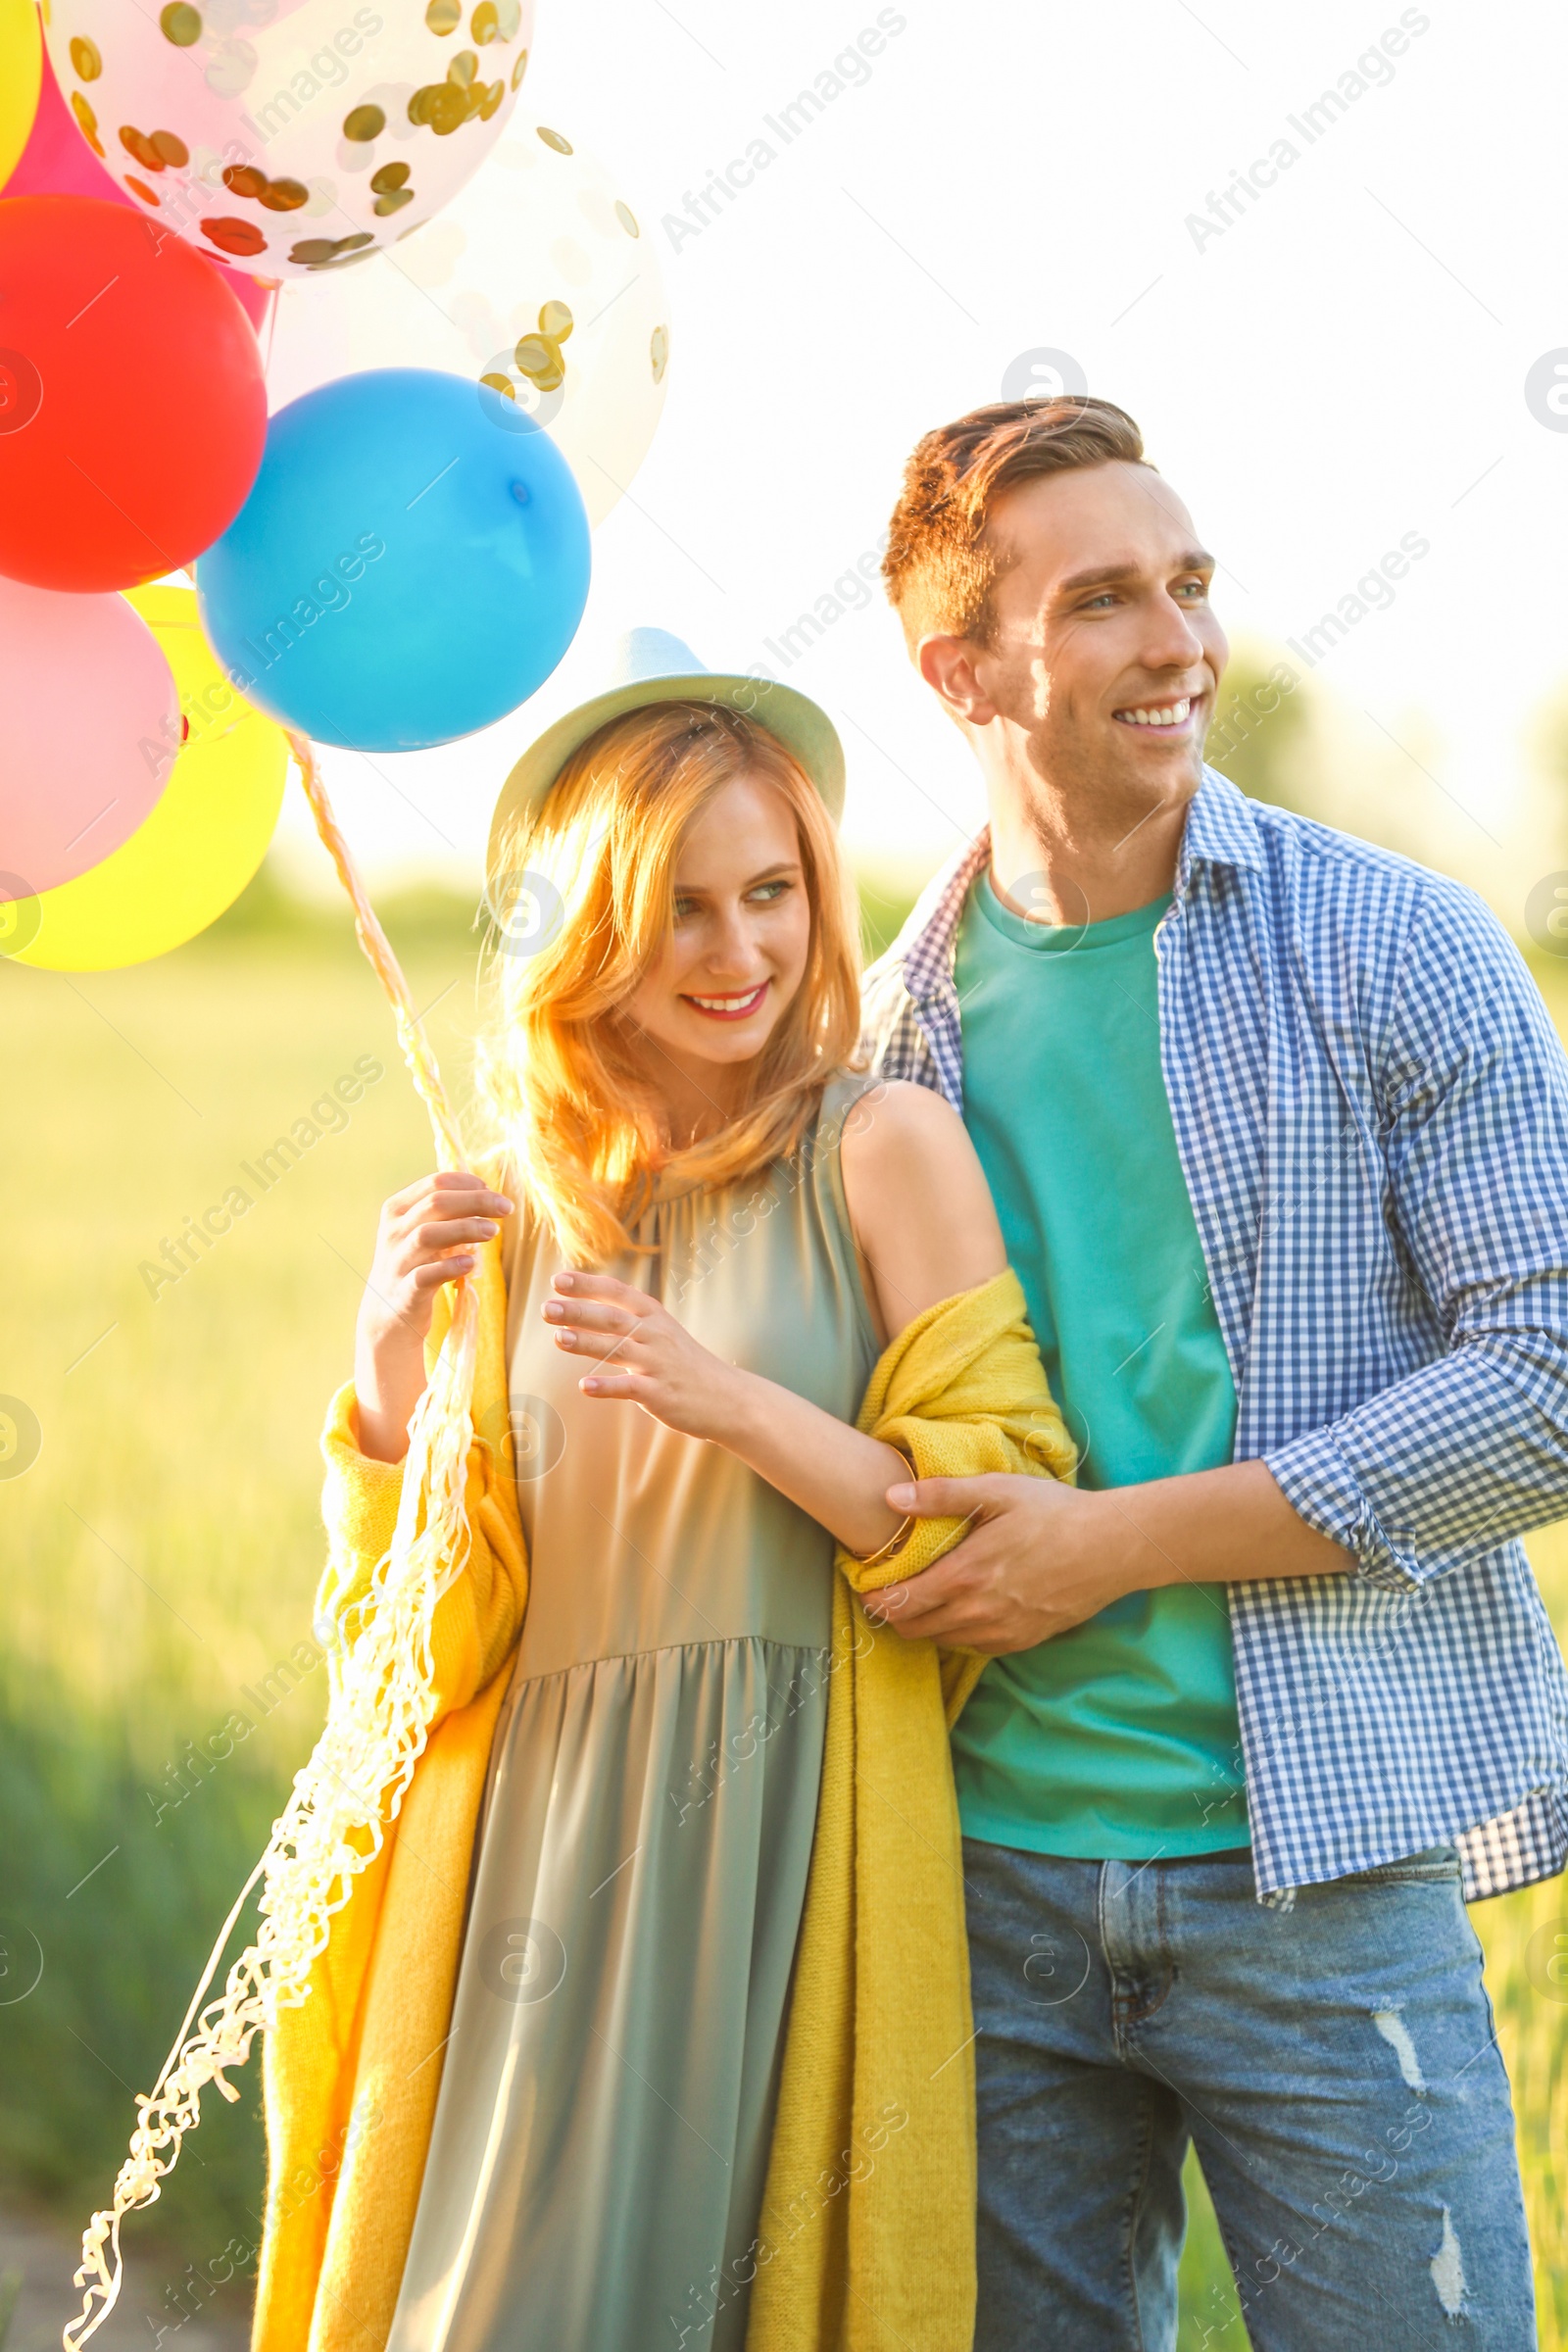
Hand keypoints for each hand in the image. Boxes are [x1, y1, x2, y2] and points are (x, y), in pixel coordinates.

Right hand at [354, 1170, 512, 1463]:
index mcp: (397, 1210)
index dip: (466, 1183)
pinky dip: (450, 1267)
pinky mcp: (405, 1291)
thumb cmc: (414, 1265)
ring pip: (428, 1235)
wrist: (387, 1314)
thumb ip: (445, 1214)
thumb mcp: (423, 1233)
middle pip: (435, 1204)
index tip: (491, 1189)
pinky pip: (426, 1275)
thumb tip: (485, 1194)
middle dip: (474, 1202)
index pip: (434, 1183)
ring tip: (493, 1232)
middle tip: (505, 1207)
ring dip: (464, 1229)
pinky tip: (471, 1263)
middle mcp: (394, 1232)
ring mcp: (397, 1261)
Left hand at [544, 1271, 742, 1442]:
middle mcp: (655, 1335)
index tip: (557, 1280)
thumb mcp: (661, 1332)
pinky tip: (584, 1386)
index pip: (617, 1293)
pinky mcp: (660, 1393)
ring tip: (558, 1337)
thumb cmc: (685, 1364)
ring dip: (587, 1342)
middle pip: (613, 1318)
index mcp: (654, 1317)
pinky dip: (607, 1386)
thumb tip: (586, 1305)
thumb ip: (628, 1319)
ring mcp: (658, 1364)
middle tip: (546, 1307)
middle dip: (579, 1311)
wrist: (728, 1398)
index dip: (588, 1285)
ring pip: (618, 1349)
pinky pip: (630, 1388)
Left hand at [865, 1474, 1129, 1652]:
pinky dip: (956, 1633)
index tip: (865, 1585)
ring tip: (923, 1598)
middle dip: (894, 1614)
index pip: (899, 1603)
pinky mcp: (1021, 1641)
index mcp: (964, 1576)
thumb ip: (940, 1495)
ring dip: (924, 1624)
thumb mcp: (996, 1492)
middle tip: (890, 1592)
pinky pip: (973, 1646)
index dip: (874, 1598)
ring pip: (942, 1641)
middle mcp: (977, 1612)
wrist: (1111, 1547)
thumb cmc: (1054, 1513)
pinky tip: (961, 1609)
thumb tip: (890, 1497)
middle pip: (914, 1629)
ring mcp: (1000, 1632)